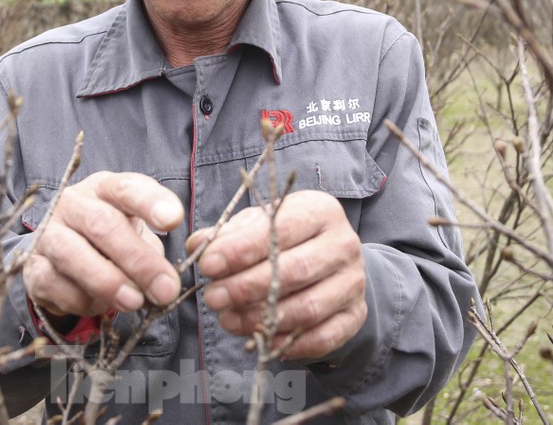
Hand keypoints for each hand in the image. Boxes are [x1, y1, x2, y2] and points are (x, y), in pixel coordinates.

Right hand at [24, 171, 183, 319]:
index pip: (126, 188)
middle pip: (102, 224)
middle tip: (165, 288)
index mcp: (104, 189)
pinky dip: (80, 299)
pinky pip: (53, 283)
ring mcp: (48, 233)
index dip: (149, 202)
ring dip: (107, 281)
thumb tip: (166, 284)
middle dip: (137, 259)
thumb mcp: (135, 233)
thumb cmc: (109, 239)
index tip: (172, 220)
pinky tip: (100, 306)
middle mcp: (72, 204)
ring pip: (71, 252)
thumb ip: (152, 252)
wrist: (60, 255)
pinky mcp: (32, 266)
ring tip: (134, 302)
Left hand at [185, 190, 366, 359]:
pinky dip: (286, 342)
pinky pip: (321, 337)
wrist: (329, 264)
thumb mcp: (257, 225)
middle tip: (213, 298)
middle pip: (296, 270)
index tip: (209, 265)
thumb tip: (197, 245)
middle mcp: (344, 244)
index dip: (241, 249)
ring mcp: (353, 282)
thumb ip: (227, 234)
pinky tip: (258, 339)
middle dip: (247, 287)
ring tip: (228, 320)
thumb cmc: (285, 239)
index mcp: (320, 211)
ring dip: (262, 319)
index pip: (281, 229)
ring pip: (308, 308)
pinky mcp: (355, 315)